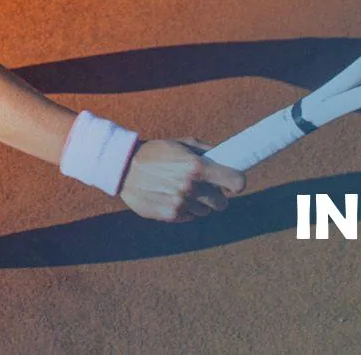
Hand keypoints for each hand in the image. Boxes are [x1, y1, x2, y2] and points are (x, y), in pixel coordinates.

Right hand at [119, 138, 247, 222]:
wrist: (123, 168)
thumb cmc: (155, 152)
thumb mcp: (181, 144)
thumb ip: (207, 151)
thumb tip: (228, 157)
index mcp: (197, 166)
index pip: (236, 182)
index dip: (237, 184)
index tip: (233, 185)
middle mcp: (191, 186)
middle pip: (222, 203)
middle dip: (217, 196)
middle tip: (207, 189)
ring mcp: (180, 202)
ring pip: (205, 211)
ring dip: (199, 203)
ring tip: (184, 191)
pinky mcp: (169, 215)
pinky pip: (189, 217)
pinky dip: (185, 210)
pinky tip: (172, 198)